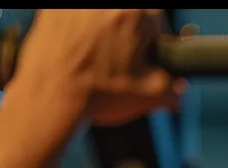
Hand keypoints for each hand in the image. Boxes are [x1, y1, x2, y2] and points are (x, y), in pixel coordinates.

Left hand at [14, 10, 185, 126]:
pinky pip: (71, 16)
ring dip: (99, 29)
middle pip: (126, 14)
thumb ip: (173, 87)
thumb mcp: (149, 96)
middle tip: (114, 59)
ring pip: (98, 16)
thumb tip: (179, 87)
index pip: (156, 19)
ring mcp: (77, 5)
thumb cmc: (99, 94)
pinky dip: (73, 29)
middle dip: (124, 33)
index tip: (139, 55)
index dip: (150, 39)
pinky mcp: (51, 10)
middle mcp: (107, 2)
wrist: (48, 99)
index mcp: (137, 14)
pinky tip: (71, 51)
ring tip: (91, 57)